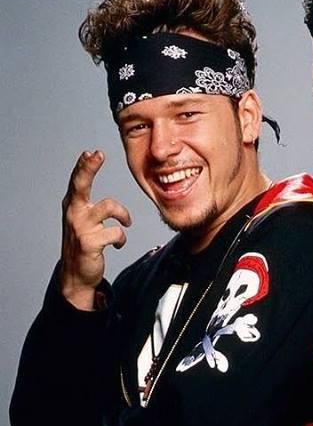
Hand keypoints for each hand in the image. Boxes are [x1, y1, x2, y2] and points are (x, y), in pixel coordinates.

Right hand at [60, 150, 131, 309]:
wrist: (77, 274)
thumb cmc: (85, 242)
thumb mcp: (85, 220)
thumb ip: (93, 205)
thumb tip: (107, 202)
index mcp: (73, 206)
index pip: (77, 181)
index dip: (85, 165)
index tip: (93, 152)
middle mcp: (73, 213)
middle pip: (80, 185)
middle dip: (88, 168)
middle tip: (97, 154)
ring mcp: (80, 228)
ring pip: (109, 207)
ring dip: (123, 214)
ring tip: (126, 222)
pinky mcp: (89, 243)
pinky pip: (116, 233)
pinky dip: (121, 238)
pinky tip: (118, 243)